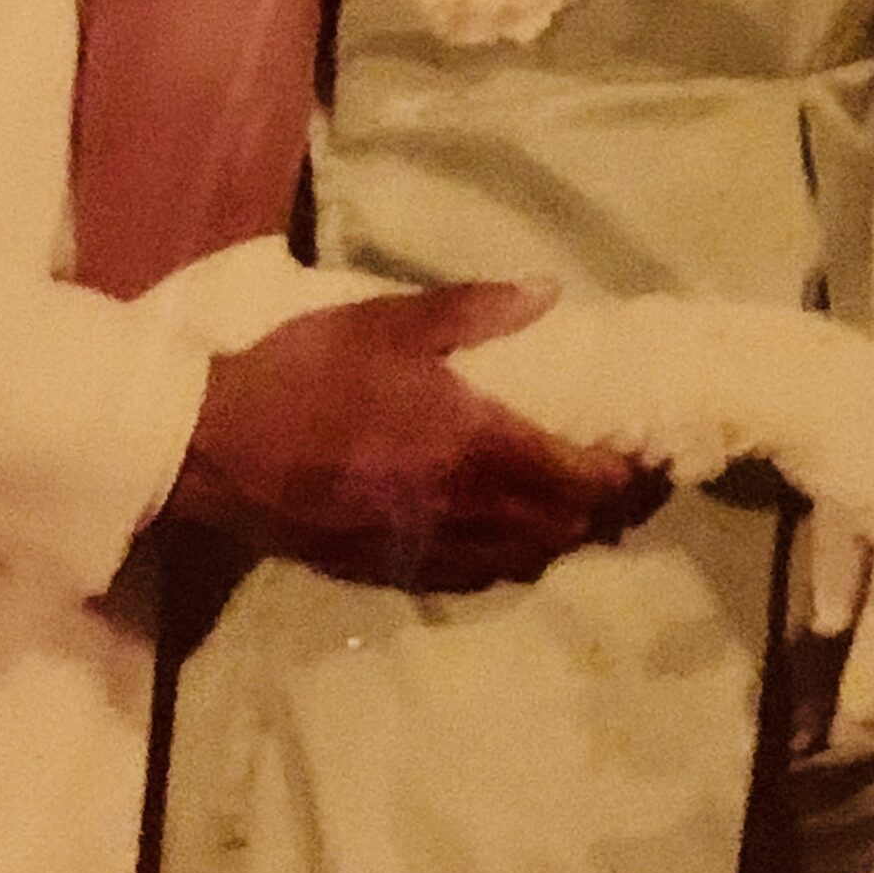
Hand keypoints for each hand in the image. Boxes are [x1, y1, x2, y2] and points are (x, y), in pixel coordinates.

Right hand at [168, 281, 668, 591]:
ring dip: (560, 536)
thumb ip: (475, 310)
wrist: (220, 448)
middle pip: (567, 531)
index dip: (630, 478)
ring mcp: (432, 553)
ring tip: (568, 503)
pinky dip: (509, 557)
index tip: (652, 458)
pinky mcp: (396, 574)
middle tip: (622, 479)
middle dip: (606, 510)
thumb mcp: (389, 322)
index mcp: (479, 448)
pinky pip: (478, 578)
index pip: (585, 481)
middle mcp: (469, 514)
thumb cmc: (308, 373)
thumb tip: (550, 294)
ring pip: (526, 561)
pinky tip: (500, 531)